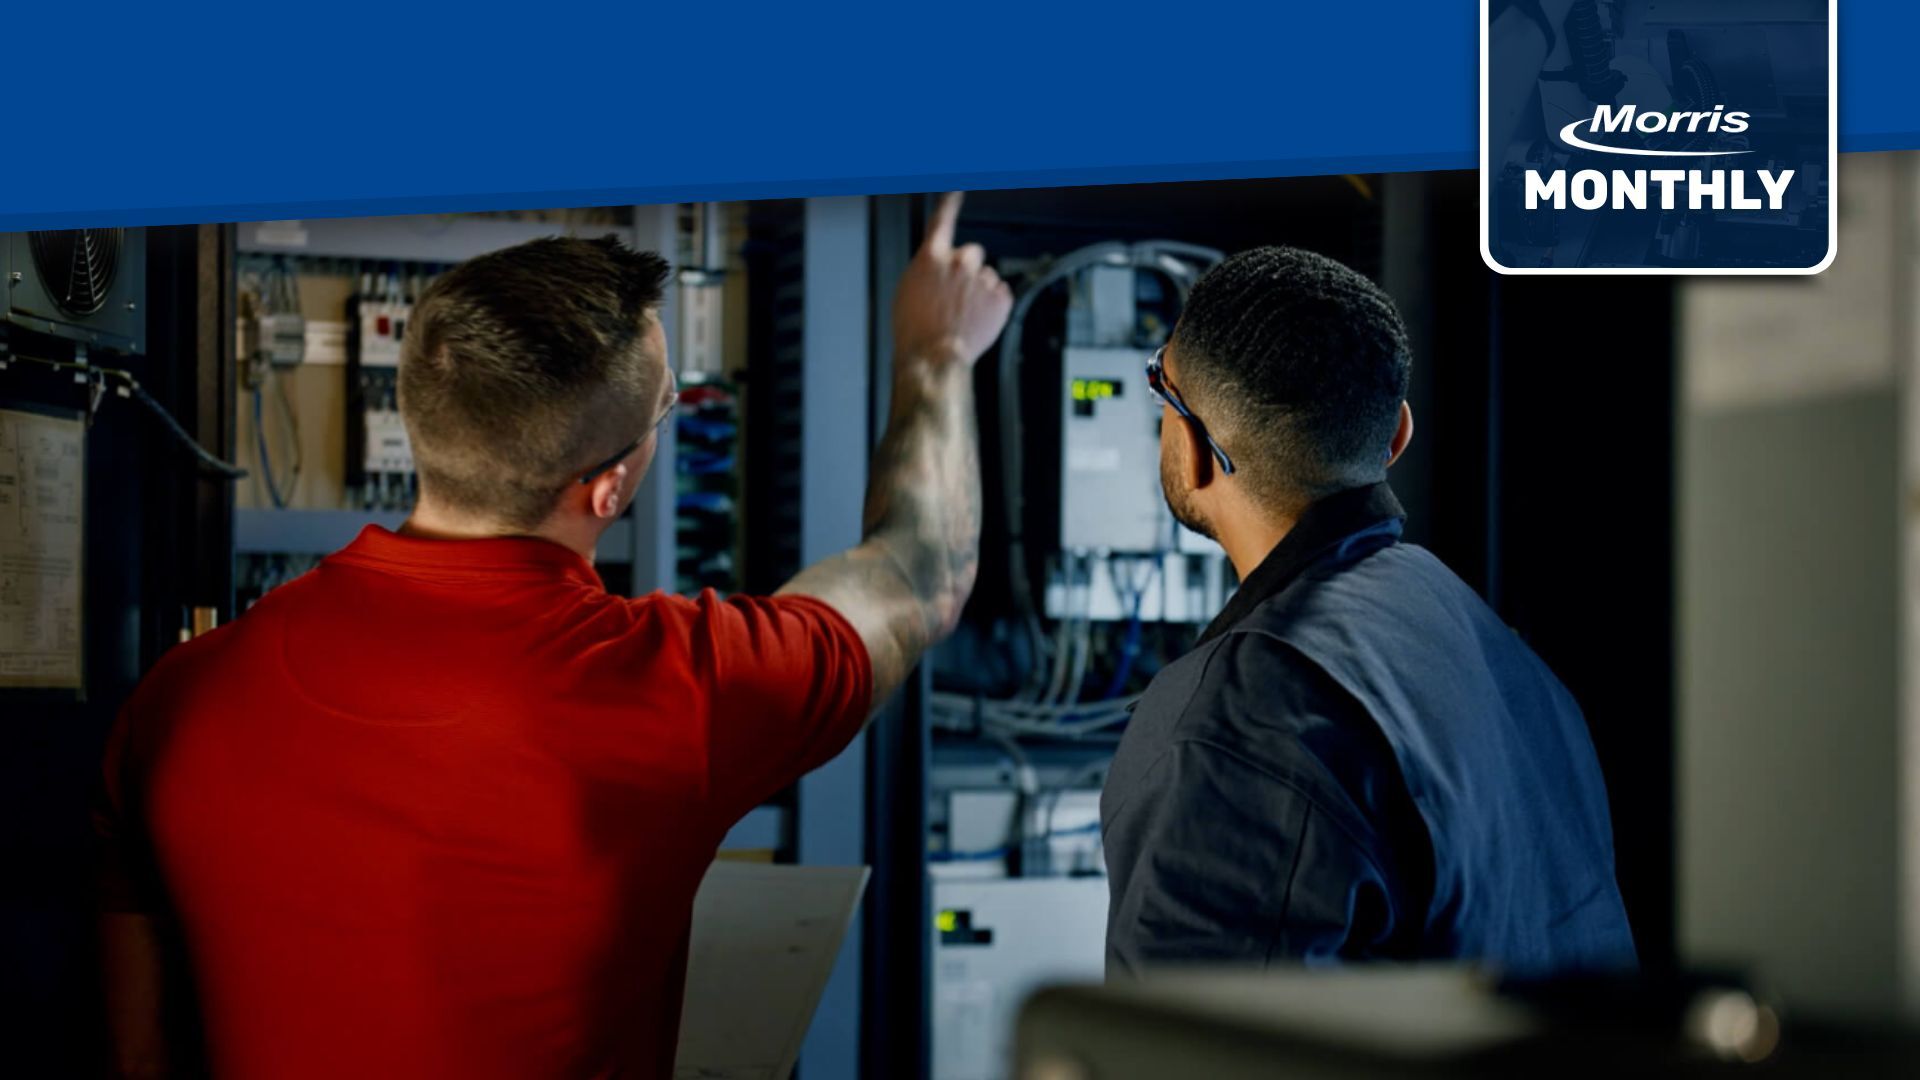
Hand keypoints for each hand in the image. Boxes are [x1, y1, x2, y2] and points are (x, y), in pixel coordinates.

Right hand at [892, 192, 1012, 365]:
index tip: (957, 192)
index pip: (942, 221)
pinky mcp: (1000, 297)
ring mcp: (982, 279)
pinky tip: (978, 321)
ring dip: (978, 292)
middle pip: (972, 253)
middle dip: (968, 269)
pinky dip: (993, 307)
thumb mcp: (908, 291)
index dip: (950, 204)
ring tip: (963, 317)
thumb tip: (940, 270)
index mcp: (931, 257)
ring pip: (986, 278)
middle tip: (957, 296)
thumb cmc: (915, 330)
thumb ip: (927, 271)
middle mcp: (960, 262)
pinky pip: (1000, 295)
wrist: (933, 357)